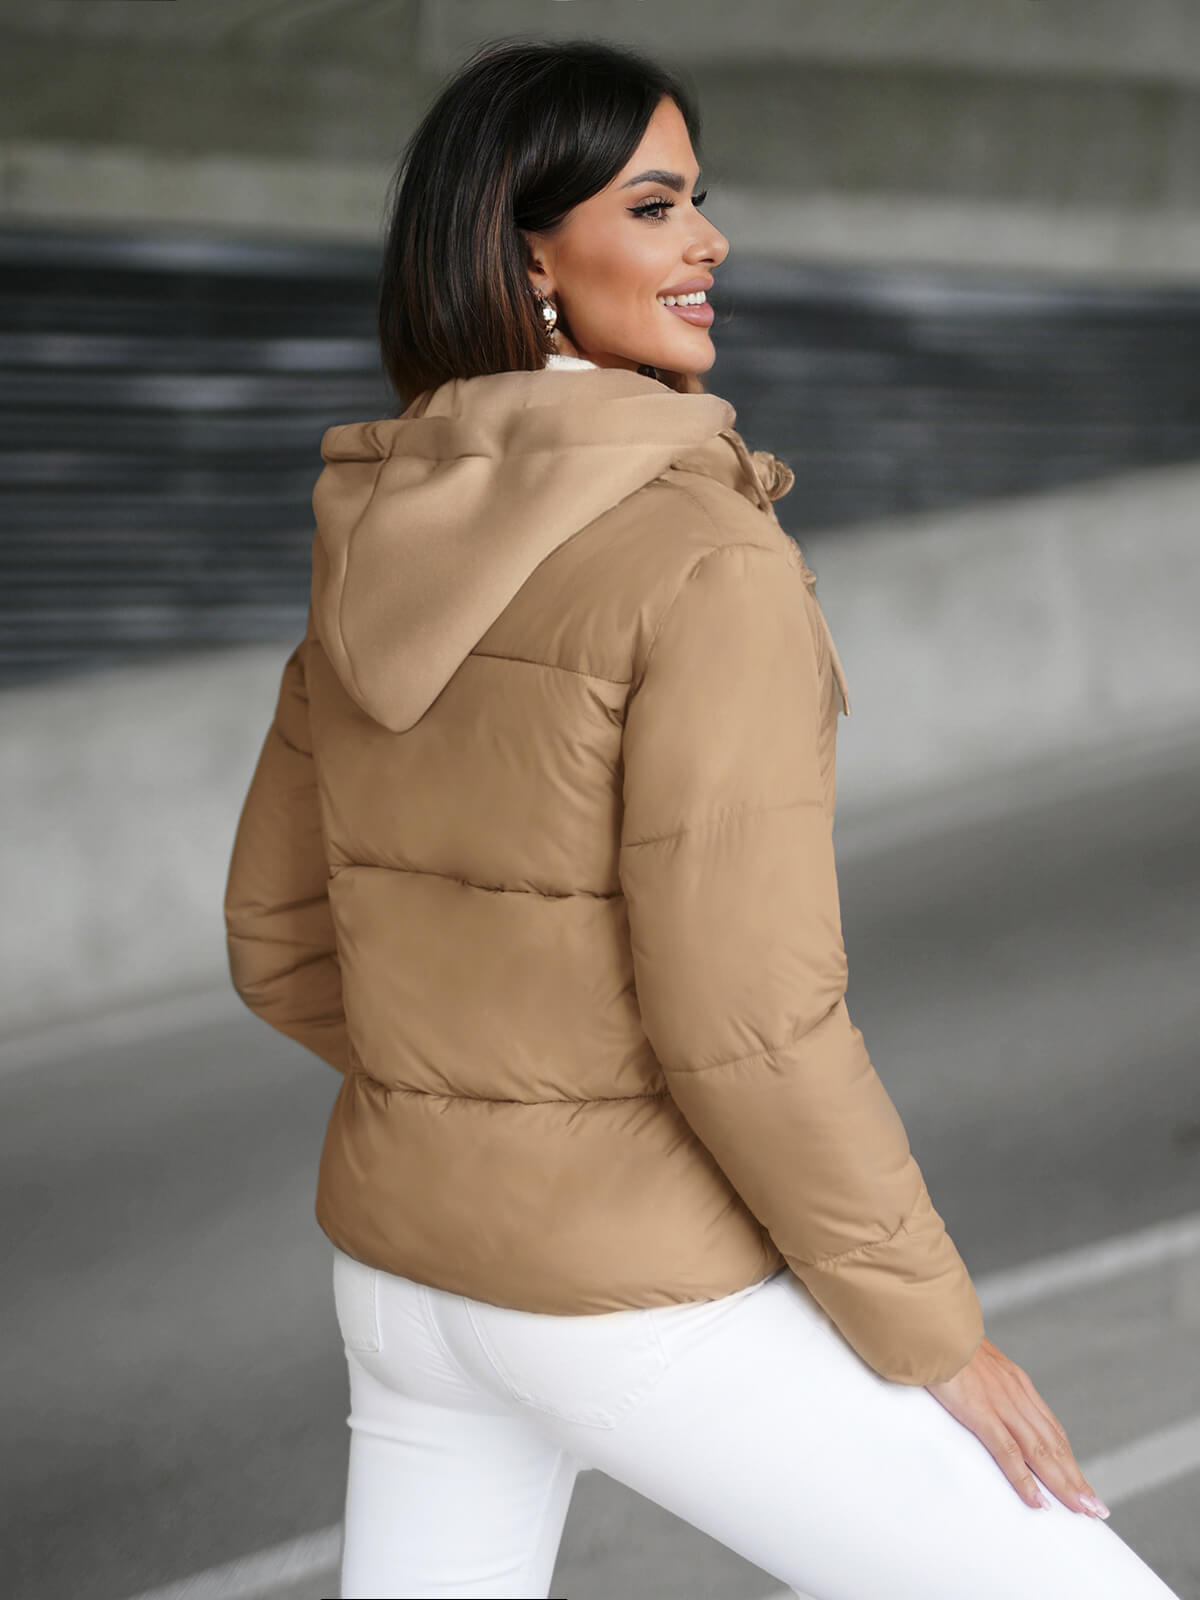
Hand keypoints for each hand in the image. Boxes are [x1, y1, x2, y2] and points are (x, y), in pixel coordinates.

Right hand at [926, 1336, 1109, 1517]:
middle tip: (1095, 1507)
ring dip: (1064, 1483)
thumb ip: (982, 1379)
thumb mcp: (973, 1358)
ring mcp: (1002, 1404)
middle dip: (1075, 1478)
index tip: (1081, 1480)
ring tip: (1082, 1509)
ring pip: (1041, 1452)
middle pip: (1054, 1445)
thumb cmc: (945, 1339)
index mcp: (1016, 1382)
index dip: (1068, 1457)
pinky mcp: (981, 1412)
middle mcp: (1017, 1394)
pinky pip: (1008, 1452)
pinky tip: (1037, 1500)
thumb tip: (977, 1391)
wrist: (933, 1322)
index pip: (1051, 1428)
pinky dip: (1025, 1479)